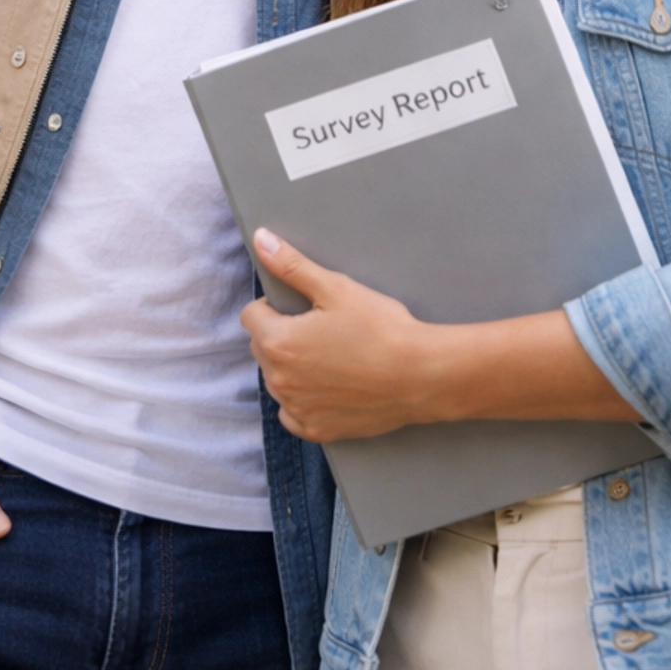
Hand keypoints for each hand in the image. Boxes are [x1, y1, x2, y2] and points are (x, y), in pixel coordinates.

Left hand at [242, 230, 434, 441]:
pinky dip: (303, 400)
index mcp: (278, 342)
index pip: (251, 316)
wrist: (419, 375)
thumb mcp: (335, 288)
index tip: (303, 307)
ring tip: (330, 355)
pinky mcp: (317, 430)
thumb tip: (260, 239)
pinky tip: (328, 386)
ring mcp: (297, 409)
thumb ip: (292, 265)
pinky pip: (293, 413)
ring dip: (291, 367)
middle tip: (320, 328)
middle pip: (261, 348)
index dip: (274, 306)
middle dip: (280, 334)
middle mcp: (279, 381)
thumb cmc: (380, 328)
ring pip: (277, 380)